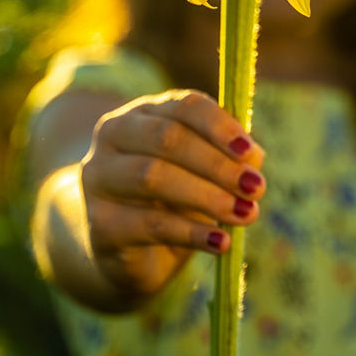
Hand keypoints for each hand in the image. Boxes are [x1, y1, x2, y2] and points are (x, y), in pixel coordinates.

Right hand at [79, 89, 266, 298]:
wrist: (123, 250)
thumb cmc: (171, 201)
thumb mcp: (203, 175)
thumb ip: (228, 159)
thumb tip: (253, 157)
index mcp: (143, 114)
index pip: (182, 106)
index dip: (218, 126)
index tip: (250, 152)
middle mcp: (113, 136)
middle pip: (167, 138)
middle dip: (217, 164)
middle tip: (256, 188)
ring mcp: (99, 178)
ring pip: (153, 176)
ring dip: (207, 195)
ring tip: (245, 214)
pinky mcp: (99, 223)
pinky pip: (149, 224)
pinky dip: (192, 233)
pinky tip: (221, 243)